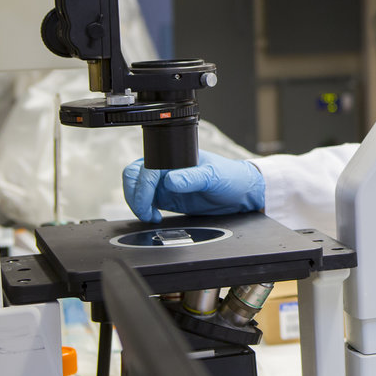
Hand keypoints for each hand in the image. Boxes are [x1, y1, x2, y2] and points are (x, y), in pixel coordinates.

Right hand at [123, 150, 265, 222]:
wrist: (241, 193)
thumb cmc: (231, 177)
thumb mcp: (214, 177)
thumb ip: (193, 178)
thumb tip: (170, 181)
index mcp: (176, 158)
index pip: (147, 169)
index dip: (143, 187)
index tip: (147, 203)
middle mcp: (168, 169)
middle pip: (135, 175)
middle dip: (134, 194)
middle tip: (144, 211)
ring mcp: (166, 183)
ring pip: (137, 188)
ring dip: (136, 202)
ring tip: (150, 215)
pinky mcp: (167, 197)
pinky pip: (146, 201)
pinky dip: (143, 209)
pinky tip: (154, 217)